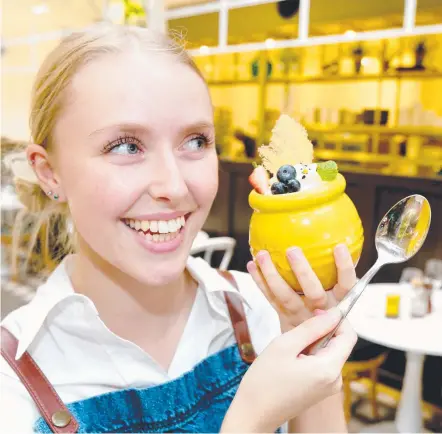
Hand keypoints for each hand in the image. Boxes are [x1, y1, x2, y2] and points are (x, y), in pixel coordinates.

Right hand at [221, 309, 356, 431]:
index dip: (336, 318)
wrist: (253, 414)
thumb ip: (312, 327)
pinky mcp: (320, 390)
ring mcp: (328, 387)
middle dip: (320, 332)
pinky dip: (308, 354)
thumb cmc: (264, 381)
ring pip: (328, 352)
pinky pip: (321, 363)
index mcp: (329, 369)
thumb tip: (333, 313)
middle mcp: (335, 380)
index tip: (315, 312)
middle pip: (339, 343)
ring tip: (289, 349)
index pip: (349, 335)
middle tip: (295, 332)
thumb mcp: (285, 345)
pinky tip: (289, 359)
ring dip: (312, 343)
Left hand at [247, 244, 356, 331]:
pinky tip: (252, 265)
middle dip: (303, 271)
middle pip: (313, 291)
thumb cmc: (327, 318)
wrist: (310, 352)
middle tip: (292, 250)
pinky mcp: (283, 316)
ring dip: (272, 273)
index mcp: (338, 303)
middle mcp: (320, 310)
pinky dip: (259, 281)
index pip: (346, 284)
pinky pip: (270, 298)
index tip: (339, 247)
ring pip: (285, 294)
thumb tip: (341, 241)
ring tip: (262, 255)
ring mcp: (299, 314)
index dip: (344, 267)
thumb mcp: (340, 303)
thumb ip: (340, 280)